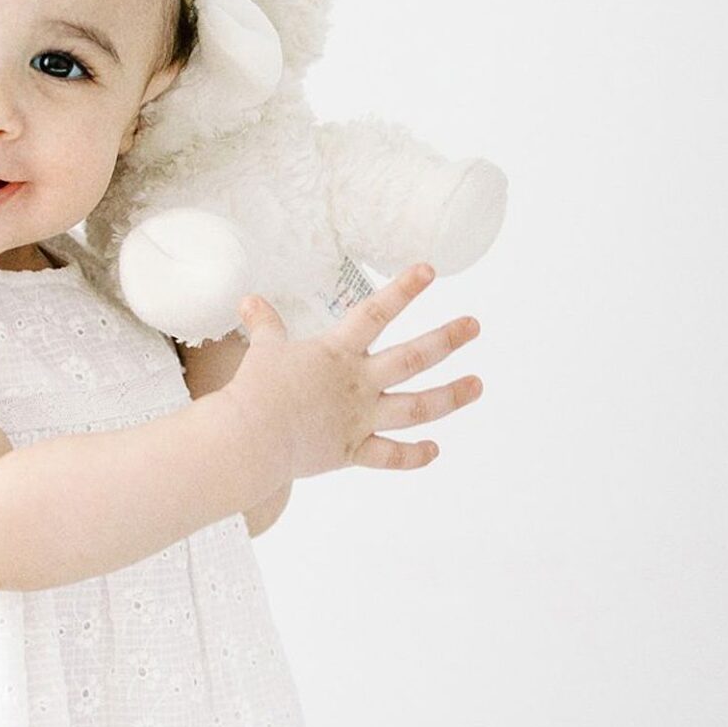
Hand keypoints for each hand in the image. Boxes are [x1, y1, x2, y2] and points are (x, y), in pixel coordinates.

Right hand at [228, 265, 482, 480]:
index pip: (376, 312)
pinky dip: (413, 456)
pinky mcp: (353, 451)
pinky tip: (435, 451)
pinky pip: (390, 456)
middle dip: (447, 339)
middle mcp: (358, 383)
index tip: (430, 270)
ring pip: (415, 408)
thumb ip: (265, 325)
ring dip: (450, 396)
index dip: (403, 289)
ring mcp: (360, 419)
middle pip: (413, 358)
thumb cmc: (254, 392)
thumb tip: (250, 300)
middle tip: (474, 325)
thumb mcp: (262, 350)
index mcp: (337, 353)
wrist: (251, 439)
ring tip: (477, 385)